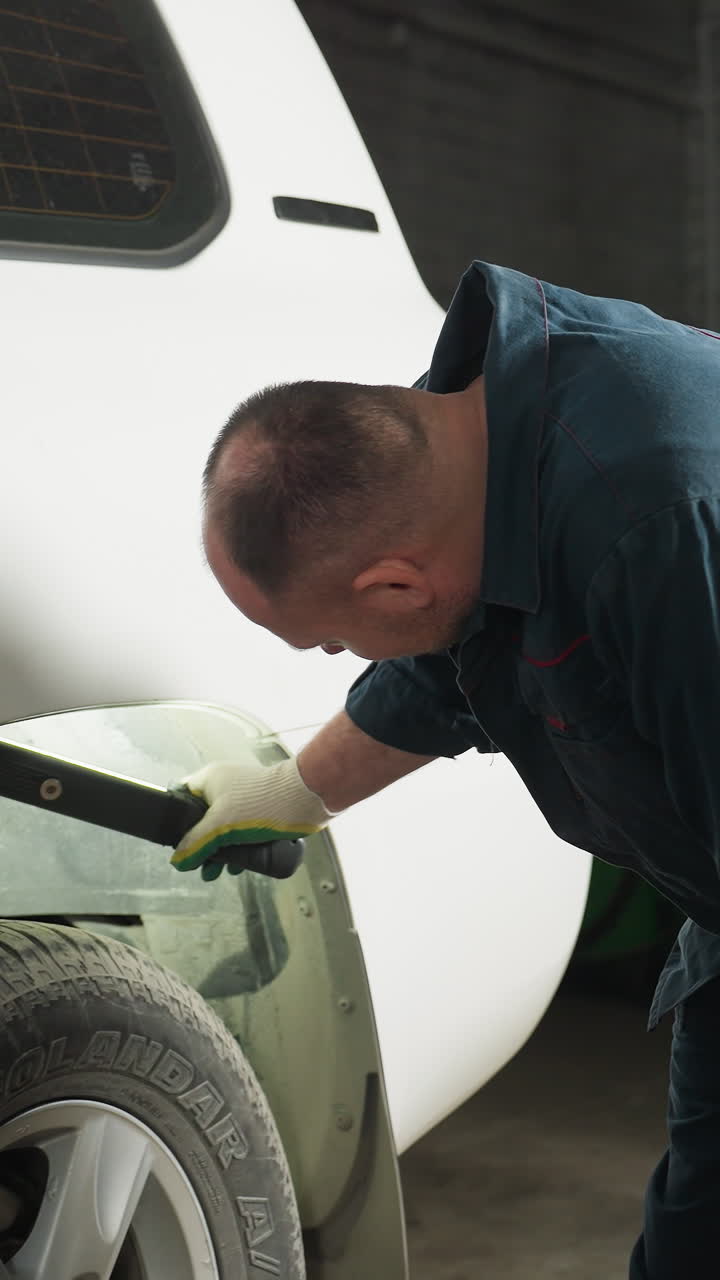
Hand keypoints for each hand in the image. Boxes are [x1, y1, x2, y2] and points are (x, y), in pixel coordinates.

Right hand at [170, 755, 331, 880]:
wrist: (305, 799)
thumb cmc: (263, 803)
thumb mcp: (221, 826)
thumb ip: (196, 843)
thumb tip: (178, 860)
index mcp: (210, 779)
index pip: (182, 796)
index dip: (177, 820)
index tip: (178, 842)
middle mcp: (225, 785)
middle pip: (203, 818)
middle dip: (202, 844)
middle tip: (200, 864)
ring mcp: (244, 797)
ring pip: (224, 827)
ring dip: (220, 850)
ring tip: (218, 871)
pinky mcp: (261, 809)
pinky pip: (242, 830)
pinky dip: (239, 847)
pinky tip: (240, 865)